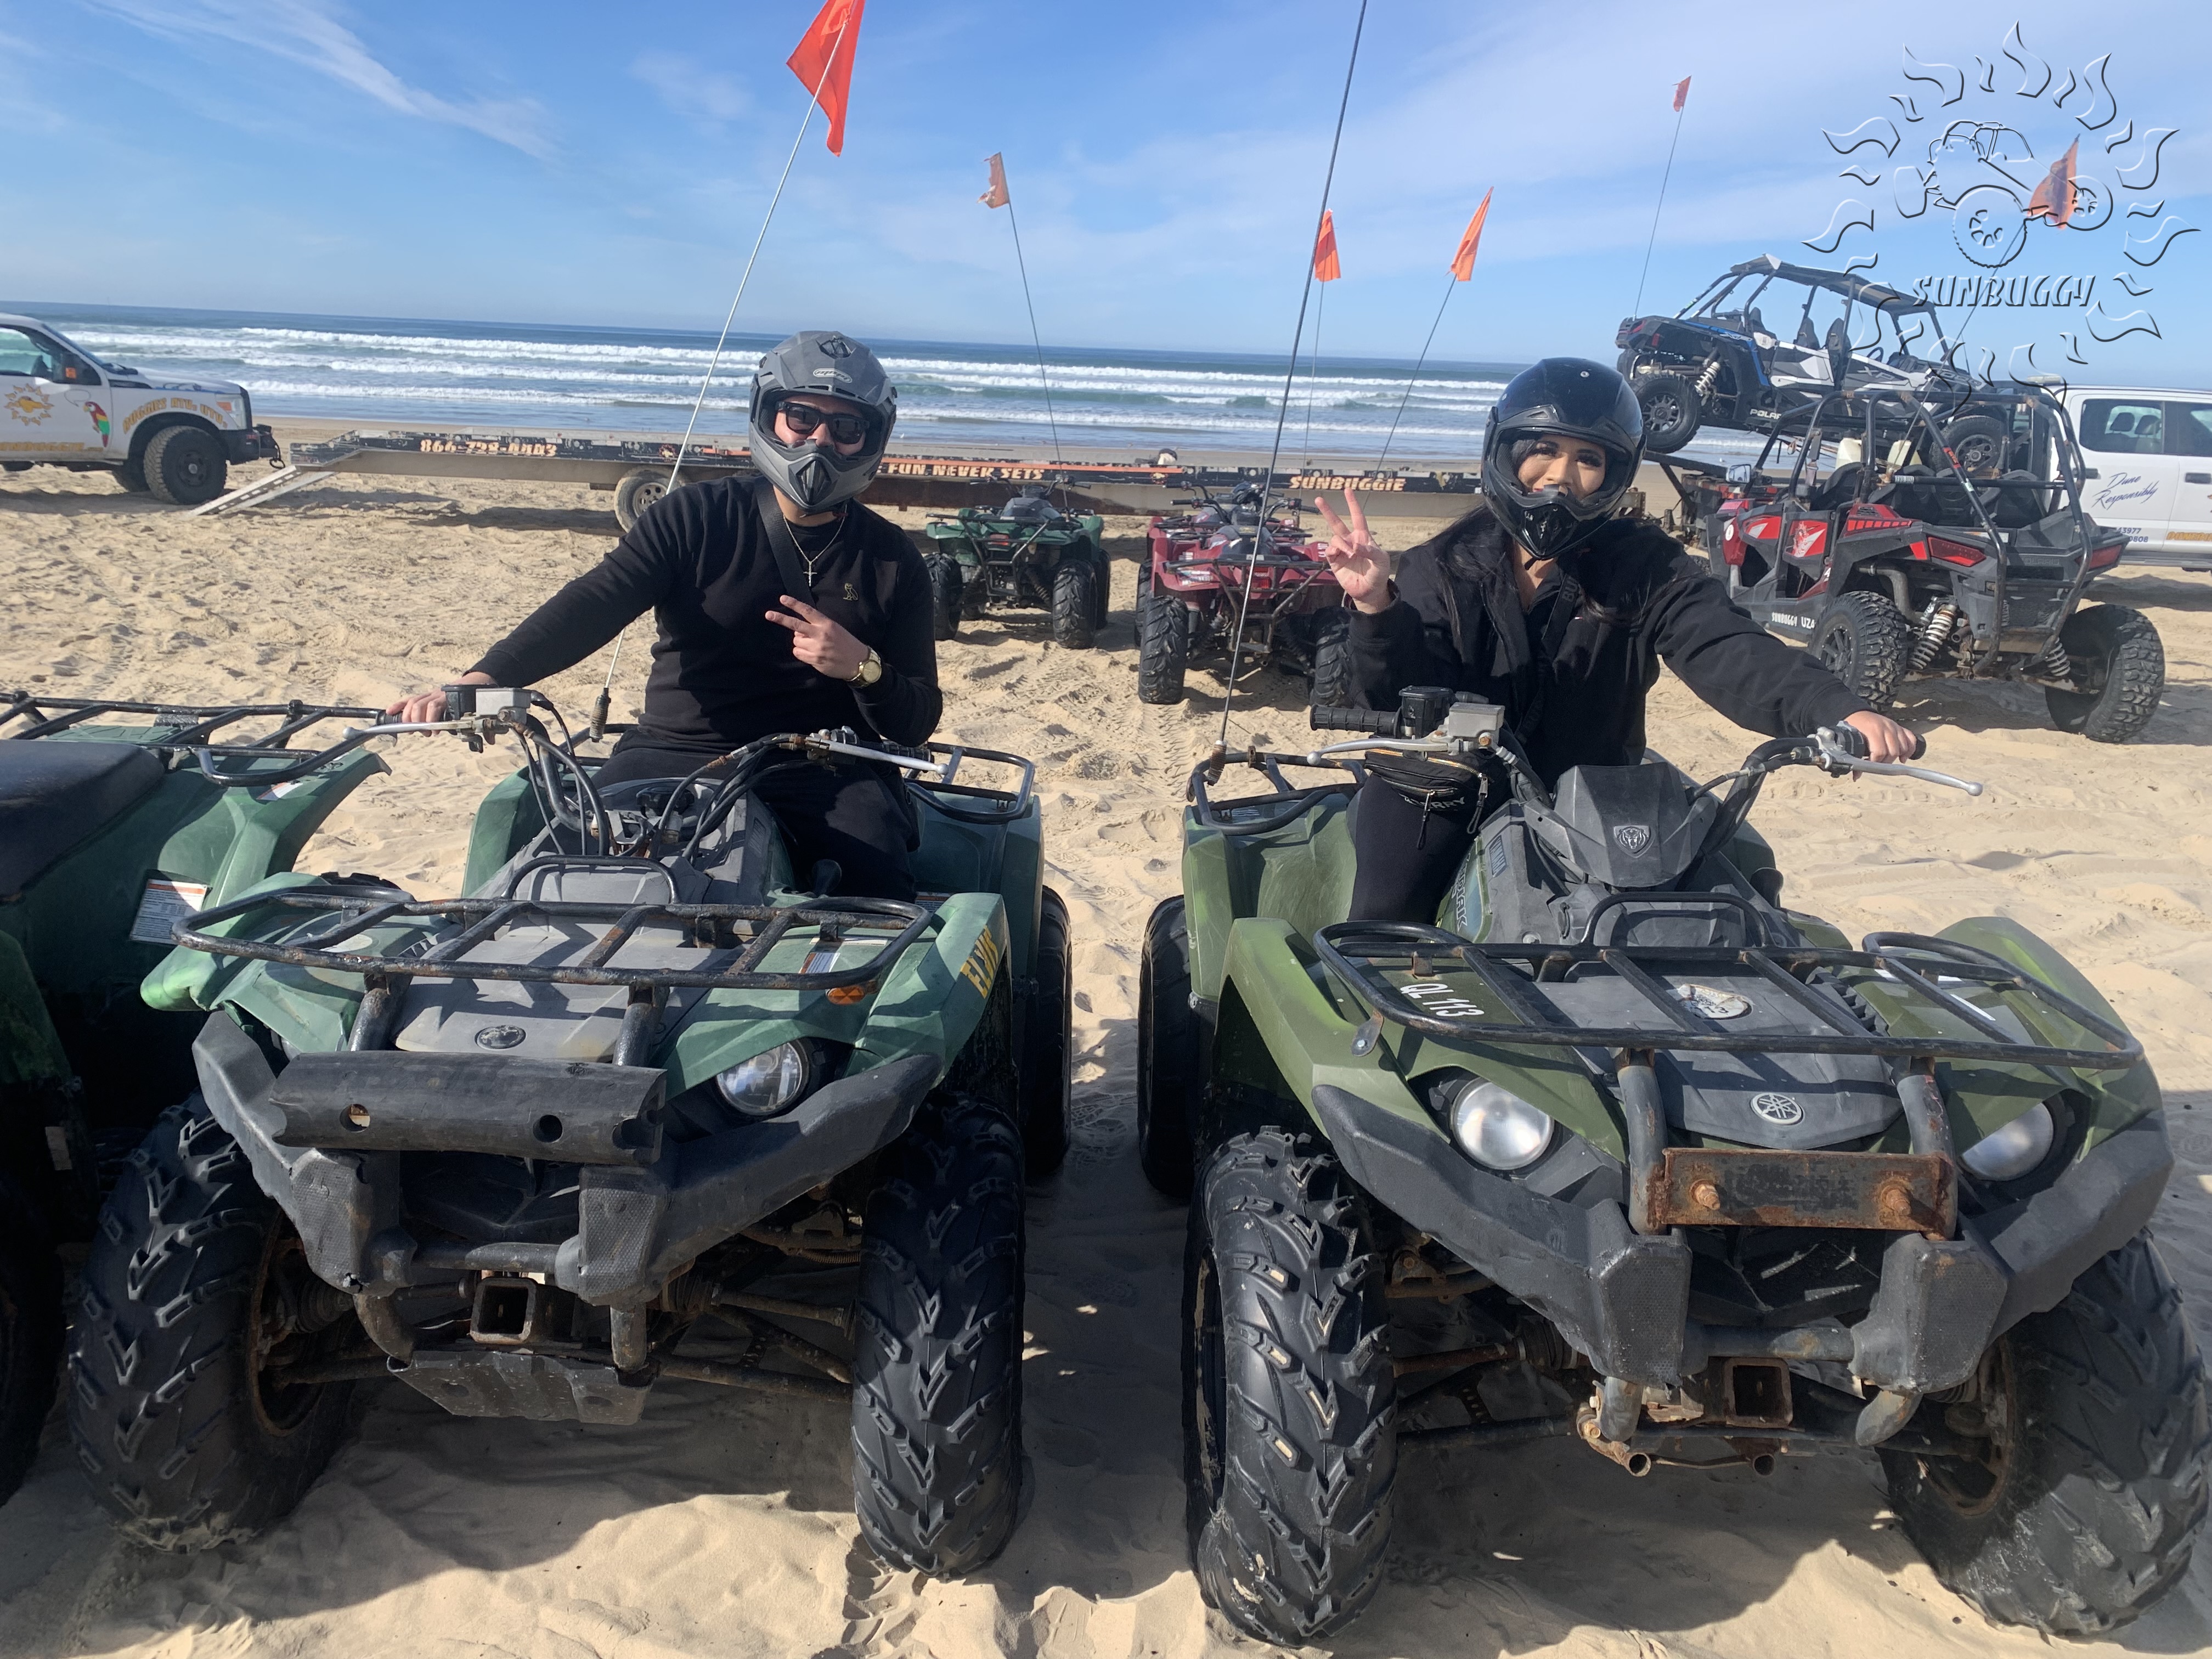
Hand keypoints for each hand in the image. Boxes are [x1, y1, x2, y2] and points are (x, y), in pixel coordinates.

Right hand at [387, 670, 491, 725]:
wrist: (476, 682)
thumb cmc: (475, 698)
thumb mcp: (479, 711)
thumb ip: (484, 726)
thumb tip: (490, 740)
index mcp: (450, 698)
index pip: (435, 706)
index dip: (431, 719)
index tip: (434, 732)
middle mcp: (438, 694)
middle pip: (420, 705)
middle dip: (419, 722)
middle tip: (426, 734)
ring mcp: (431, 694)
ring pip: (413, 702)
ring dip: (409, 717)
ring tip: (412, 730)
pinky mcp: (426, 695)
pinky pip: (410, 699)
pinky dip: (399, 705)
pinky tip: (390, 712)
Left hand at [766, 595, 867, 679]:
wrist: (859, 662)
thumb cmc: (847, 643)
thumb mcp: (836, 629)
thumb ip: (818, 627)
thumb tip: (798, 631)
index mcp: (827, 624)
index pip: (807, 611)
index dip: (794, 604)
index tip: (782, 598)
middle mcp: (820, 634)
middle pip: (795, 625)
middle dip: (780, 619)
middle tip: (768, 614)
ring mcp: (817, 648)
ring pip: (796, 641)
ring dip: (800, 642)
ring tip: (812, 645)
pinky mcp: (815, 660)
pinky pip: (798, 653)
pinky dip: (801, 653)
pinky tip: (811, 654)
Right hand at [1313, 490, 1391, 613]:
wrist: (1369, 591)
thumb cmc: (1378, 573)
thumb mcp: (1381, 560)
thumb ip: (1369, 551)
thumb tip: (1355, 546)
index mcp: (1363, 537)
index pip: (1357, 517)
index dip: (1352, 504)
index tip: (1348, 490)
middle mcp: (1350, 541)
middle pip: (1337, 523)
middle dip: (1328, 511)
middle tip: (1318, 499)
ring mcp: (1342, 551)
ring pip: (1334, 538)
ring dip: (1341, 544)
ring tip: (1351, 554)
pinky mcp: (1335, 562)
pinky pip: (1330, 551)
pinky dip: (1334, 550)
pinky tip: (1340, 555)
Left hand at [1842, 710, 1918, 762]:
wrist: (1858, 713)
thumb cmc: (1854, 727)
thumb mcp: (1852, 740)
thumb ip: (1855, 756)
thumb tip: (1856, 776)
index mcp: (1874, 729)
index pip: (1880, 752)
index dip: (1875, 762)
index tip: (1868, 766)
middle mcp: (1887, 727)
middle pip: (1893, 752)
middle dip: (1885, 762)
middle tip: (1876, 764)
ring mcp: (1895, 726)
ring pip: (1903, 747)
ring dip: (1896, 757)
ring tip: (1885, 761)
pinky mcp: (1900, 727)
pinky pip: (1911, 739)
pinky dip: (1909, 750)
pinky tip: (1902, 758)